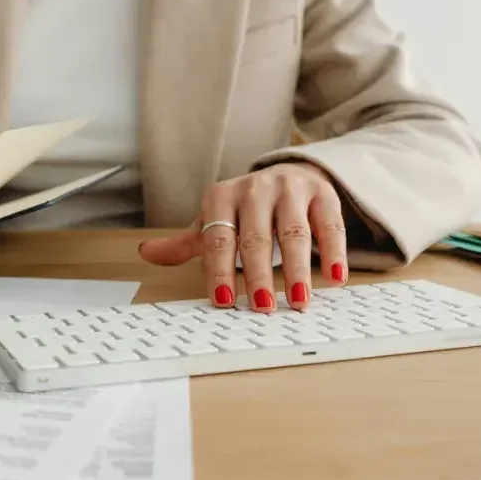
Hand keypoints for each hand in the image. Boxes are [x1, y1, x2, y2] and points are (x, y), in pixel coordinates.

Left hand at [138, 162, 346, 312]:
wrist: (287, 173)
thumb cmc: (244, 209)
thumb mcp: (213, 221)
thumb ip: (185, 243)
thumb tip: (145, 253)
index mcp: (221, 197)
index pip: (218, 238)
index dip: (220, 271)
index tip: (224, 302)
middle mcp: (255, 189)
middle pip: (256, 237)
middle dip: (259, 274)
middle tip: (263, 306)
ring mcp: (290, 189)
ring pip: (294, 232)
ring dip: (298, 269)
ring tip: (299, 300)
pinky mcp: (322, 193)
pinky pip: (329, 225)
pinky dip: (334, 252)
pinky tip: (335, 278)